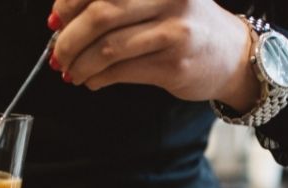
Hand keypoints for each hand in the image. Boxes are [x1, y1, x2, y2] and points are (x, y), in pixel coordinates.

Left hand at [49, 0, 259, 110]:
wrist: (232, 55)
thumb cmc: (184, 25)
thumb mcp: (156, 0)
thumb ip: (116, 2)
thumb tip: (61, 19)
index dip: (69, 3)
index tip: (55, 20)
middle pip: (101, 14)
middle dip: (69, 38)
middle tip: (57, 54)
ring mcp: (174, 30)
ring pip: (108, 47)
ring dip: (80, 64)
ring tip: (71, 72)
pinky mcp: (174, 63)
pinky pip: (121, 71)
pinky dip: (97, 78)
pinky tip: (92, 80)